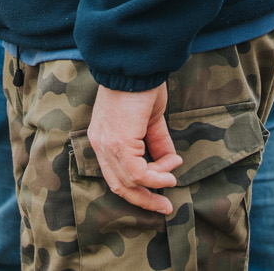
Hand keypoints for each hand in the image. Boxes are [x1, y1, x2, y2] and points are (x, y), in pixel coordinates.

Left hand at [87, 83, 181, 213]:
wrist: (136, 65)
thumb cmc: (142, 86)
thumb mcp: (150, 119)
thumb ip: (157, 142)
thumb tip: (170, 162)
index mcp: (103, 139)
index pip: (115, 175)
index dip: (137, 190)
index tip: (159, 195)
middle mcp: (100, 145)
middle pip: (119, 186)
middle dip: (144, 200)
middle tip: (165, 207)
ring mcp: (107, 145)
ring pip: (130, 182)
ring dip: (156, 185)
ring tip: (173, 178)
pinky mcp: (119, 143)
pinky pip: (138, 173)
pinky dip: (156, 177)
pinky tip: (171, 172)